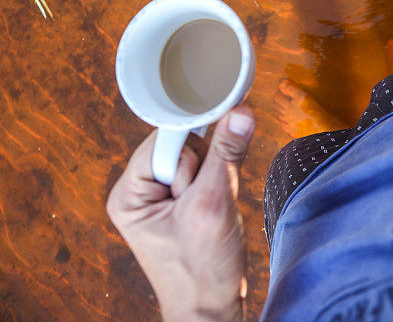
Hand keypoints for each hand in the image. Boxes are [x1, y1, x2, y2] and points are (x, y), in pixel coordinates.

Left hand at [107, 108, 255, 321]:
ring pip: (196, 156)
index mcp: (128, 193)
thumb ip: (226, 154)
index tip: (212, 153)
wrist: (211, 311)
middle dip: (203, 168)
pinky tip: (213, 208)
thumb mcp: (213, 206)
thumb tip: (240, 113)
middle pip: (180, 145)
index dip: (191, 149)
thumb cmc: (201, 273)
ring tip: (211, 210)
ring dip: (213, 176)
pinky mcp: (179, 200)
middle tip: (206, 202)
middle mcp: (139, 190)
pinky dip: (216, 183)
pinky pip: (203, 171)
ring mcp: (159, 195)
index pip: (163, 139)